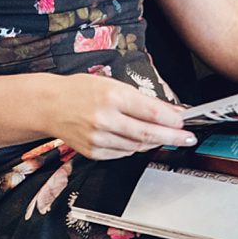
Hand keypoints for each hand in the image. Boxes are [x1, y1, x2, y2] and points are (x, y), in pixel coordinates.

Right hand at [46, 73, 195, 159]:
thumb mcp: (114, 85)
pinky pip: (123, 153)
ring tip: (165, 136)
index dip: (173, 120)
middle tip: (187, 138)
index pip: (152, 113)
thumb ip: (143, 100)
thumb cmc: (81, 90)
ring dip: (155, 142)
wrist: (49, 105)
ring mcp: (98, 138)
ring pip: (138, 146)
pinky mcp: (93, 152)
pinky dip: (135, 147)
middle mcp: (105, 119)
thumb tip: (170, 112)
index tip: (185, 122)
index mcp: (113, 97)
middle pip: (148, 133)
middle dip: (173, 137)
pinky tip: (138, 139)